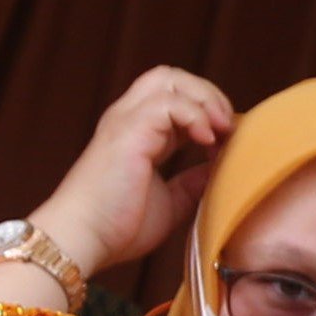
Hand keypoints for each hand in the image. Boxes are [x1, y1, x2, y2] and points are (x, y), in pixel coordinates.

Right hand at [34, 67, 235, 279]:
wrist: (87, 238)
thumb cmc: (120, 226)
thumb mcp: (171, 202)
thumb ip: (193, 182)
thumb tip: (221, 169)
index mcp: (139, 132)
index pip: (176, 98)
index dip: (208, 112)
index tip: (228, 143)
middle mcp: (129, 118)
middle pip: (171, 77)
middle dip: (208, 95)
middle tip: (228, 129)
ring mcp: (126, 120)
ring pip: (169, 79)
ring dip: (205, 102)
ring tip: (221, 133)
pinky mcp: (128, 131)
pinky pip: (167, 103)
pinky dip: (194, 116)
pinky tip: (206, 142)